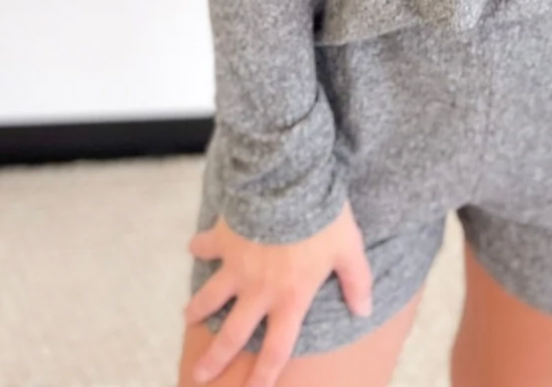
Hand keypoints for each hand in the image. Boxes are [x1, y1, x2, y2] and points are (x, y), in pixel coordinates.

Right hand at [183, 200, 373, 386]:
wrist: (288, 183)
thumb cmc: (323, 217)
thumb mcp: (349, 249)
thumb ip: (357, 281)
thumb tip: (365, 311)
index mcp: (290, 298)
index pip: (277, 349)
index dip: (264, 375)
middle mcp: (259, 290)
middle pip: (233, 334)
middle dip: (214, 358)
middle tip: (198, 376)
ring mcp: (237, 266)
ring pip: (211, 296)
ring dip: (197, 308)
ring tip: (187, 316)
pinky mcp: (225, 238)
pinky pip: (207, 245)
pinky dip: (199, 247)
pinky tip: (193, 247)